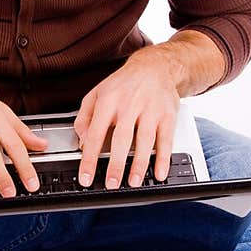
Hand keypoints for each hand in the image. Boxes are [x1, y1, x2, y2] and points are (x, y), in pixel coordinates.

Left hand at [73, 46, 182, 189]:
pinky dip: (164, 157)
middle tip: (112, 183)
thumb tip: (83, 142)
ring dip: (140, 163)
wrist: (154, 67)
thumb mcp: (96, 94)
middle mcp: (130, 105)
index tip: (86, 176)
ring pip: (145, 140)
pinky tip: (160, 172)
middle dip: (116, 164)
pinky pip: (166, 139)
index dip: (90, 157)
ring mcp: (151, 110)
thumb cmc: (123, 85)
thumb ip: (85, 118)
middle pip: (122, 138)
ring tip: (134, 182)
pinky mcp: (168, 115)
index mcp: (109, 101)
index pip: (96, 133)